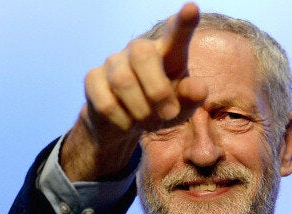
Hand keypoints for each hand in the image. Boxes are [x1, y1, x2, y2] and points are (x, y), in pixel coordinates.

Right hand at [61, 3, 207, 180]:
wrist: (125, 125)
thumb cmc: (161, 109)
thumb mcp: (182, 108)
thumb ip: (192, 98)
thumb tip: (198, 89)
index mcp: (168, 52)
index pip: (176, 32)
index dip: (184, 22)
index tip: (192, 9)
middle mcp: (139, 50)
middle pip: (142, 53)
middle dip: (157, 90)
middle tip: (169, 114)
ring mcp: (114, 62)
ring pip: (123, 82)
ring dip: (141, 111)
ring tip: (150, 123)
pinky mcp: (93, 79)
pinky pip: (106, 103)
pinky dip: (123, 121)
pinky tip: (128, 124)